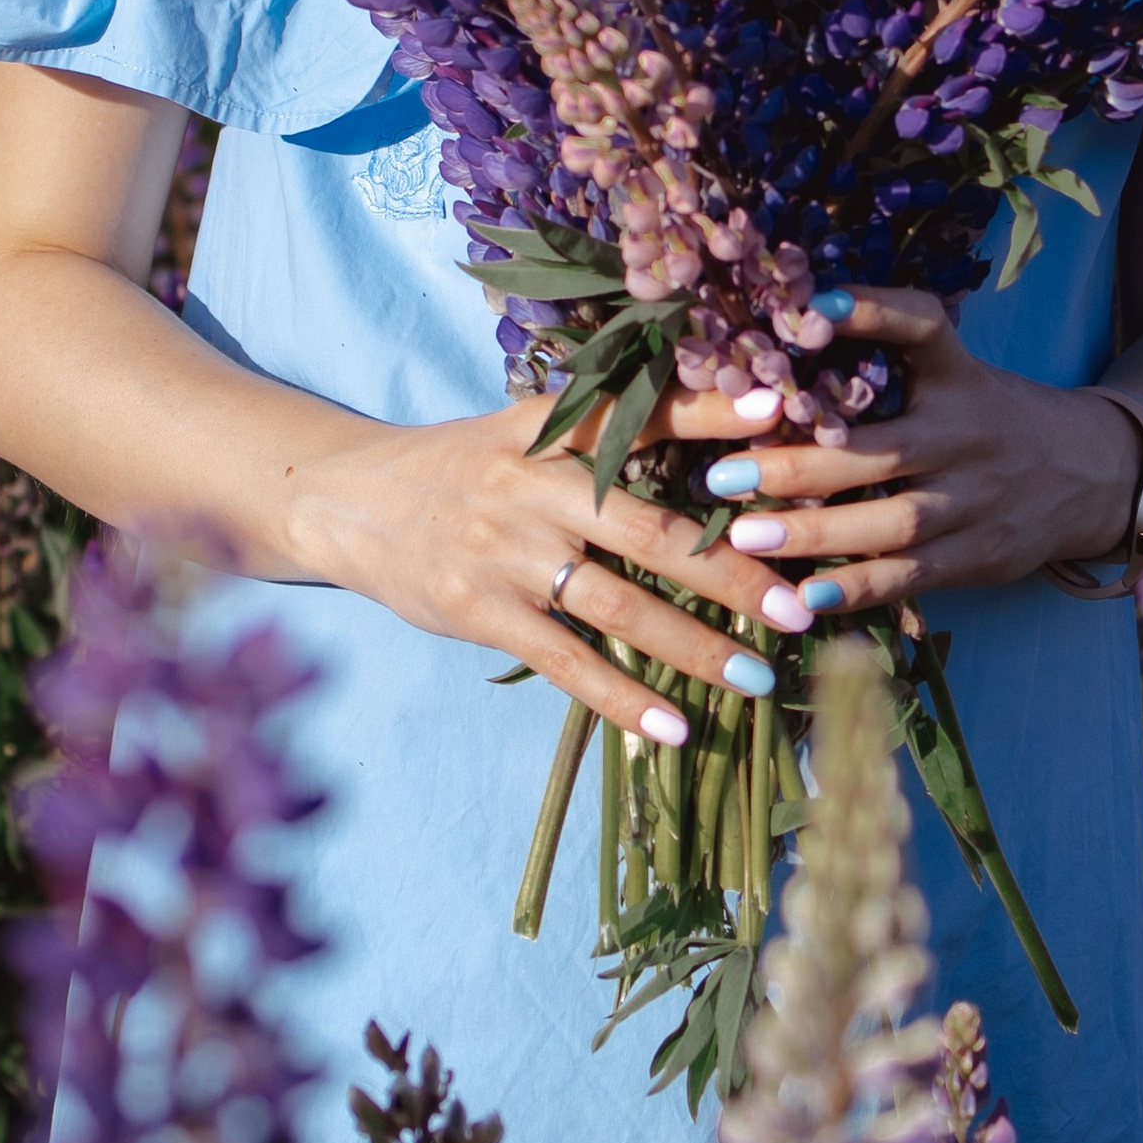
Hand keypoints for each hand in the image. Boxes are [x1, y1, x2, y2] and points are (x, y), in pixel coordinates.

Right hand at [281, 389, 822, 747]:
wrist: (344, 500)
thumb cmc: (455, 466)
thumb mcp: (520, 430)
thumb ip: (597, 433)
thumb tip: (707, 438)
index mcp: (547, 429)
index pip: (639, 413)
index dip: (711, 413)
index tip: (783, 413)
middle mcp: (531, 485)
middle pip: (648, 531)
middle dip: (730, 571)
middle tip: (798, 606)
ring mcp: (503, 552)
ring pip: (617, 606)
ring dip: (694, 647)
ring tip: (759, 677)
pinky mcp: (478, 611)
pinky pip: (564, 661)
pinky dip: (622, 700)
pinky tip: (674, 729)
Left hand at [654, 286, 1142, 612]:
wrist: (1094, 473)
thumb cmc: (992, 415)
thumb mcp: (957, 373)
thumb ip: (886, 362)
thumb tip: (777, 345)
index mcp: (959, 374)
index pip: (922, 327)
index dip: (872, 311)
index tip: (812, 305)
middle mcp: (969, 433)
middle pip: (883, 451)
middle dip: (798, 464)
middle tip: (721, 474)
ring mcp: (978, 500)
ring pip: (895, 522)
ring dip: (816, 535)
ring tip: (745, 539)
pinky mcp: (981, 555)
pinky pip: (914, 576)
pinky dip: (859, 589)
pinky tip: (804, 598)